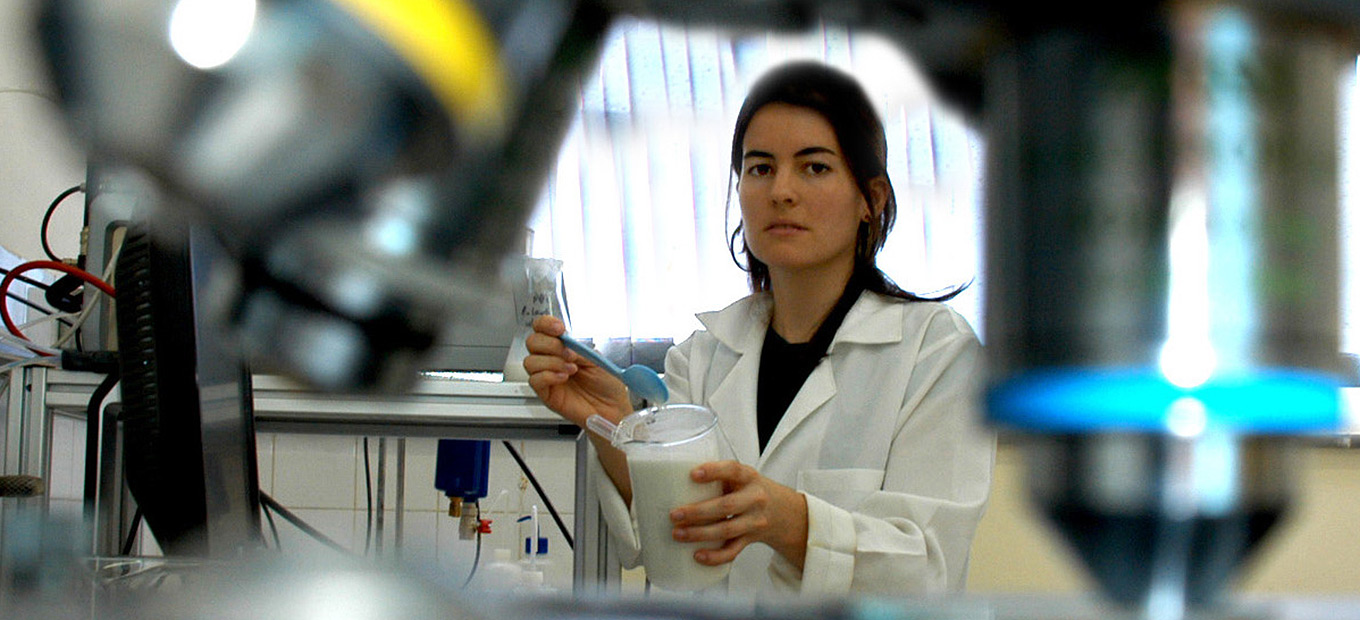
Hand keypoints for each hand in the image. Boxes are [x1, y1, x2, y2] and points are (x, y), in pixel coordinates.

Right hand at [522, 315, 631, 428]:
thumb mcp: (595, 359)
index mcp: (563, 347)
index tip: (559, 328)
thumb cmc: (606, 384)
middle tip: (570, 354)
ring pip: (530, 361)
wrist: (612, 408)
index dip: (545, 324)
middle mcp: (552, 360)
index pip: (542, 328)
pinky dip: (548, 376)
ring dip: (551, 362)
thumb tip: (565, 341)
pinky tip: (564, 378)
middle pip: (532, 342)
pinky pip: (534, 380)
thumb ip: (577, 348)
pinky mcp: (546, 394)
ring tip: (571, 369)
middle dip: (550, 344)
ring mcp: (547, 376)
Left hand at [669, 460, 808, 569]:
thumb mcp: (741, 477)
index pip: (733, 470)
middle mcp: (754, 498)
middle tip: (674, 515)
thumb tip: (673, 480)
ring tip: (677, 534)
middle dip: (697, 512)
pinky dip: (715, 556)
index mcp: (748, 477)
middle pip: (726, 506)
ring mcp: (754, 521)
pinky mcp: (751, 539)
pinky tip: (697, 555)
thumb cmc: (750, 490)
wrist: (784, 511)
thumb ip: (717, 477)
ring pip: (727, 530)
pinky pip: (733, 551)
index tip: (693, 474)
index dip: (713, 471)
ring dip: (699, 534)